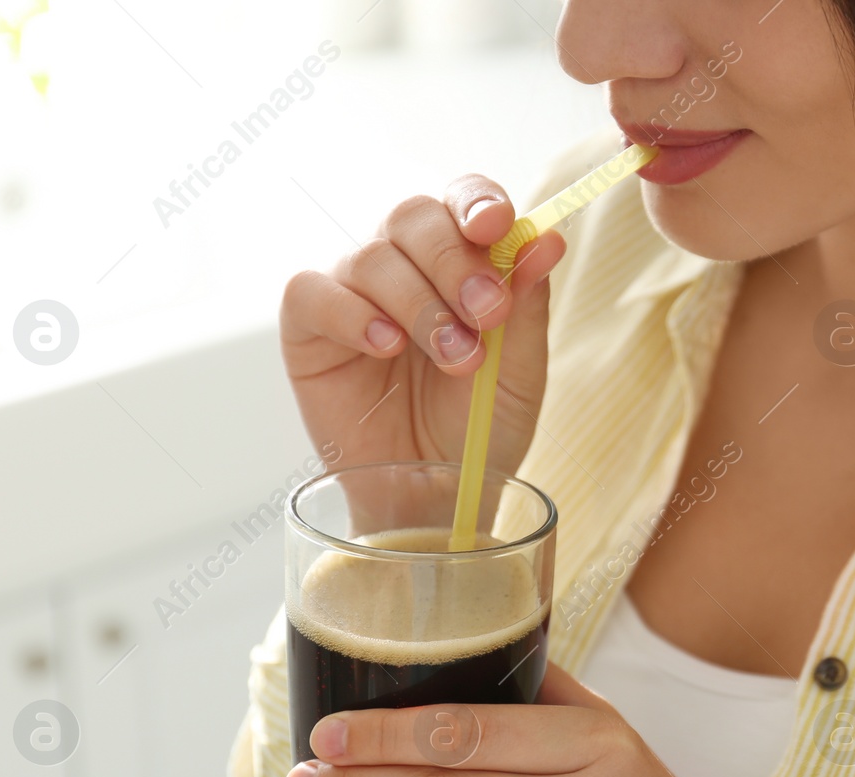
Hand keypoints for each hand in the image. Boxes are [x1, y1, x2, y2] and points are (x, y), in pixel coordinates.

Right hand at [279, 175, 564, 476]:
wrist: (435, 498)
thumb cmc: (478, 431)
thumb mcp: (519, 371)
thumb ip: (527, 304)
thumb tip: (547, 238)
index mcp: (460, 262)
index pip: (462, 200)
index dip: (477, 202)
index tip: (495, 227)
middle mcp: (404, 266)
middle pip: (414, 216)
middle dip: (455, 261)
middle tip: (486, 313)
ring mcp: (352, 293)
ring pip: (372, 256)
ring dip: (420, 305)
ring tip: (454, 360)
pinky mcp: (308, 327)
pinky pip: (313, 291)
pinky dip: (352, 314)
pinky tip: (386, 346)